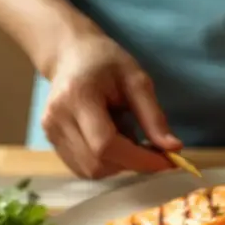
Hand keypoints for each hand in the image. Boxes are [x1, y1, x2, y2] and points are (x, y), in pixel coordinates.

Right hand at [42, 34, 181, 178]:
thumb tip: (173, 149)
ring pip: (90, 170)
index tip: (167, 161)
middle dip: (131, 162)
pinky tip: (111, 140)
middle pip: (98, 163)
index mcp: (78, 97)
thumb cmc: (105, 62)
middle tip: (150, 146)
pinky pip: (82, 167)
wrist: (70, 54)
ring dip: (118, 164)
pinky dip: (104, 163)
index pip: (107, 144)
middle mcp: (56, 118)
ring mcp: (50, 132)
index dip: (139, 159)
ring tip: (126, 135)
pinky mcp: (51, 141)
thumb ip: (153, 116)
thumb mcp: (136, 80)